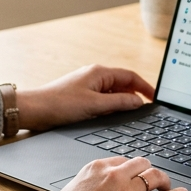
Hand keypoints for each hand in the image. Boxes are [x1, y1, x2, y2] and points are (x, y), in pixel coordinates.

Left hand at [14, 65, 154, 131]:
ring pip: (113, 94)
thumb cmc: (60, 104)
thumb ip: (119, 103)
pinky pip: (103, 100)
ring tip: (127, 117)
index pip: (130, 76)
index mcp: (100, 72)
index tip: (156, 98)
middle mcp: (95, 76)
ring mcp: (88, 86)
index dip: (145, 87)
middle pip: (123, 85)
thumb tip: (138, 102)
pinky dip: (110, 108)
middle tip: (143, 112)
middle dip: (134, 97)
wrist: (34, 110)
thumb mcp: (95, 105)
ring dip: (121, 104)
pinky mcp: (81, 96)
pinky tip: (110, 118)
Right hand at [32, 156, 187, 190]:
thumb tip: (92, 187)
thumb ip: (86, 184)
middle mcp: (114, 176)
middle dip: (147, 170)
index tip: (133, 174)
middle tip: (151, 178)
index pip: (121, 161)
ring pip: (154, 176)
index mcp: (96, 168)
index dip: (130, 169)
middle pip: (140, 164)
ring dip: (163, 179)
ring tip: (166, 185)